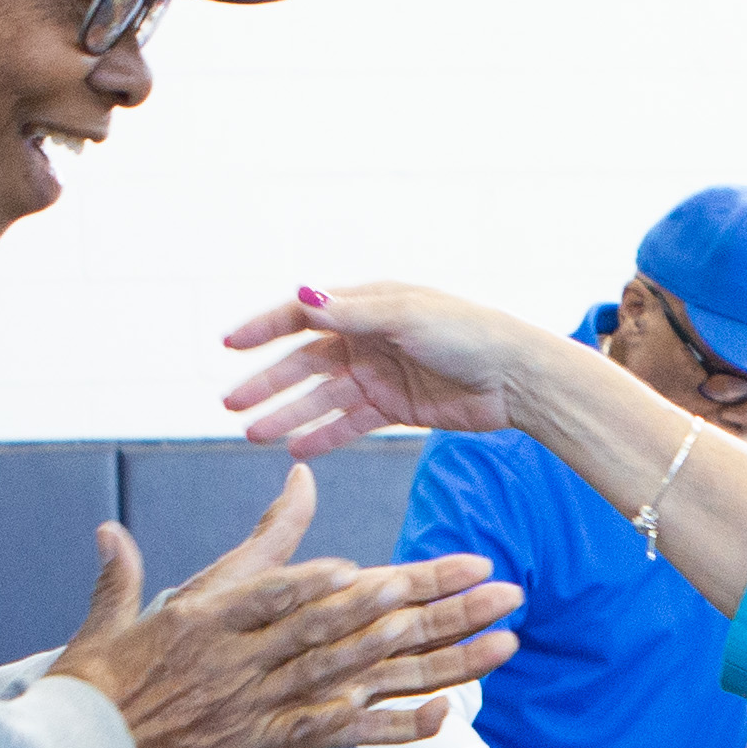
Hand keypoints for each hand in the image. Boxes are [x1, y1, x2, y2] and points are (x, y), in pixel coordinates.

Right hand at [45, 464, 522, 747]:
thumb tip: (112, 528)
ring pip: (361, 671)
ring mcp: (259, 703)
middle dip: (429, 600)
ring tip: (497, 637)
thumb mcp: (110, 621)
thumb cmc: (90, 694)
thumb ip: (125, 570)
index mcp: (207, 616)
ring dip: (436, 655)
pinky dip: (395, 724)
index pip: (289, 587)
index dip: (350, 578)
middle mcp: (243, 656)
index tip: (407, 568)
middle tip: (491, 581)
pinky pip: (340, 733)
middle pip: (349, 622)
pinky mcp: (266, 747)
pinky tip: (447, 714)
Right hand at [218, 285, 592, 458]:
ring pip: (321, 398)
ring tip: (253, 435)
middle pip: (304, 363)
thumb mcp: (406, 317)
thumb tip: (301, 297)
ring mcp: (380, 375)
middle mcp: (368, 338)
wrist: (517, 378)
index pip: (303, 315)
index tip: (228, 345)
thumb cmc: (467, 334)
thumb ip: (352, 313)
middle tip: (230, 405)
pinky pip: (349, 423)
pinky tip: (295, 450)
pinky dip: (322, 436)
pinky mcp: (396, 408)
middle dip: (267, 383)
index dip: (263, 328)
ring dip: (286, 415)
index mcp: (368, 306)